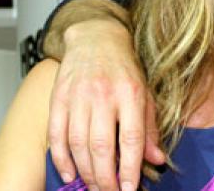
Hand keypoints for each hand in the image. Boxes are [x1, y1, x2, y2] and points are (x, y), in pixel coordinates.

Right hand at [47, 19, 165, 190]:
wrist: (96, 37)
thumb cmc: (123, 67)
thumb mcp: (145, 93)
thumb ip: (149, 128)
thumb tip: (157, 159)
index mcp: (130, 94)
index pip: (131, 138)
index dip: (130, 168)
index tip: (130, 189)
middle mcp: (104, 95)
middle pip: (102, 147)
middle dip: (106, 178)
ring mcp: (78, 97)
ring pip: (78, 144)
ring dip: (85, 172)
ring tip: (94, 187)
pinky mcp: (58, 98)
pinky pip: (56, 135)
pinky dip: (61, 159)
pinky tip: (70, 173)